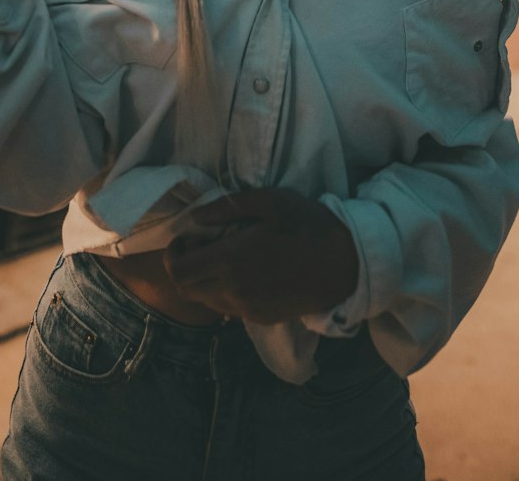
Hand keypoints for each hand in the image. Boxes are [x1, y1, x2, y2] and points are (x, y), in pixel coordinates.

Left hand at [162, 187, 358, 324]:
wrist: (344, 264)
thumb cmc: (307, 224)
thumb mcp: (269, 201)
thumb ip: (227, 208)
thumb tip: (196, 217)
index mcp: (232, 260)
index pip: (179, 271)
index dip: (173, 254)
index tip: (186, 238)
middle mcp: (234, 291)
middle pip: (187, 290)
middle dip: (184, 267)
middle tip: (200, 246)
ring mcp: (248, 309)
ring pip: (206, 302)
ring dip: (204, 281)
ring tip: (223, 258)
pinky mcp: (261, 318)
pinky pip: (229, 309)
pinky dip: (225, 292)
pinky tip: (244, 273)